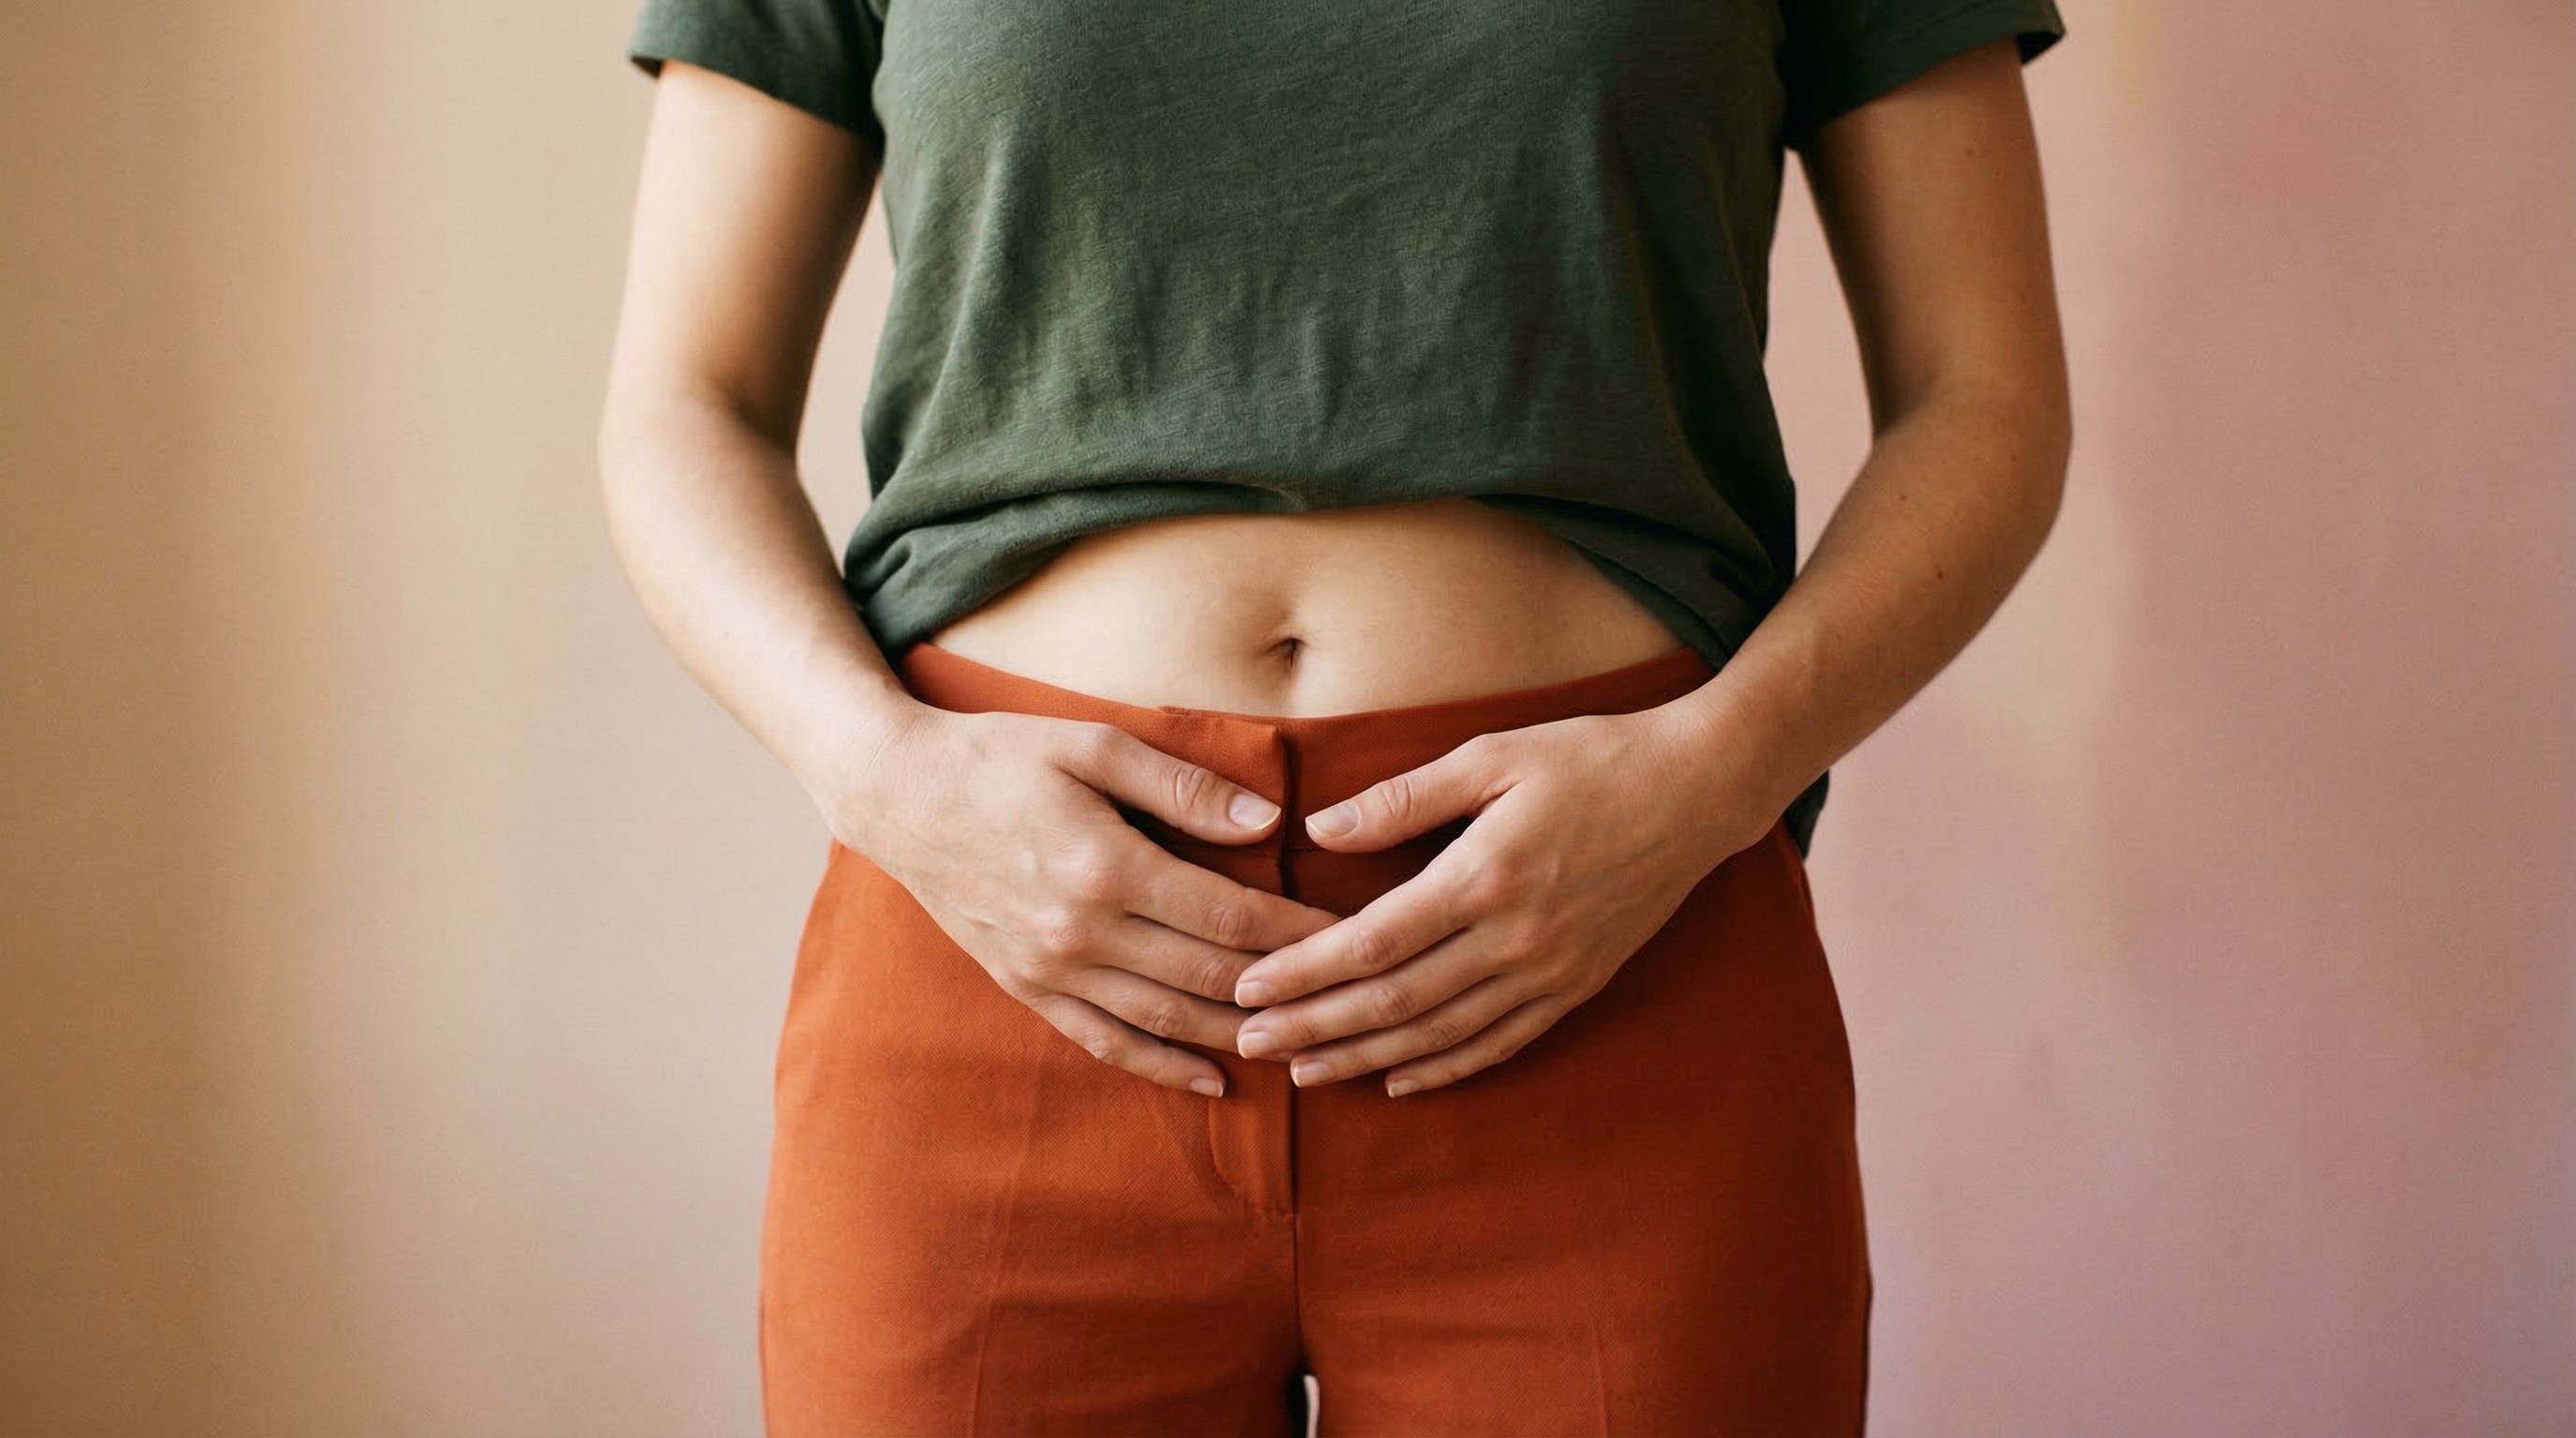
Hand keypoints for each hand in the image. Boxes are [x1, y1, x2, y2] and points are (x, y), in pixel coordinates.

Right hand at [825, 704, 1343, 1096]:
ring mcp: (1051, 969)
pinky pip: (1105, 1042)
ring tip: (1305, 1046)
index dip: (1298, 932)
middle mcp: (1082, 931)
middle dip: (1286, 992)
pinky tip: (1214, 1081)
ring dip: (1240, 1039)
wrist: (898, 793)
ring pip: (1166, 1021)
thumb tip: (1269, 820)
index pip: (1230, 917)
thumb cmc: (1001, 756)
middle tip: (1348, 998)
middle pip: (1209, 978)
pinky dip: (1163, 1067)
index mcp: (1107, 866)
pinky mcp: (1026, 988)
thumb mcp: (1095, 745)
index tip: (1353, 934)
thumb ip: (1184, 786)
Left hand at [1228, 705, 1772, 1094]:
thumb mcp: (1492, 755)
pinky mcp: (1577, 986)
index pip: (1372, 942)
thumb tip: (1321, 830)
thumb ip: (1404, 799)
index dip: (1305, 972)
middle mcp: (1514, 938)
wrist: (1698, 790)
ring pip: (1441, 1034)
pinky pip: (1500, 1043)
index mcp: (1484, 876)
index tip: (1249, 985)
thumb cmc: (1591, 758)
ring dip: (1366, 1059)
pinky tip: (1398, 1082)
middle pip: (1394, 1001)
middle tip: (1252, 1043)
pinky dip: (1445, 1069)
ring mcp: (1549, 971)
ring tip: (1305, 1073)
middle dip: (1316, 1028)